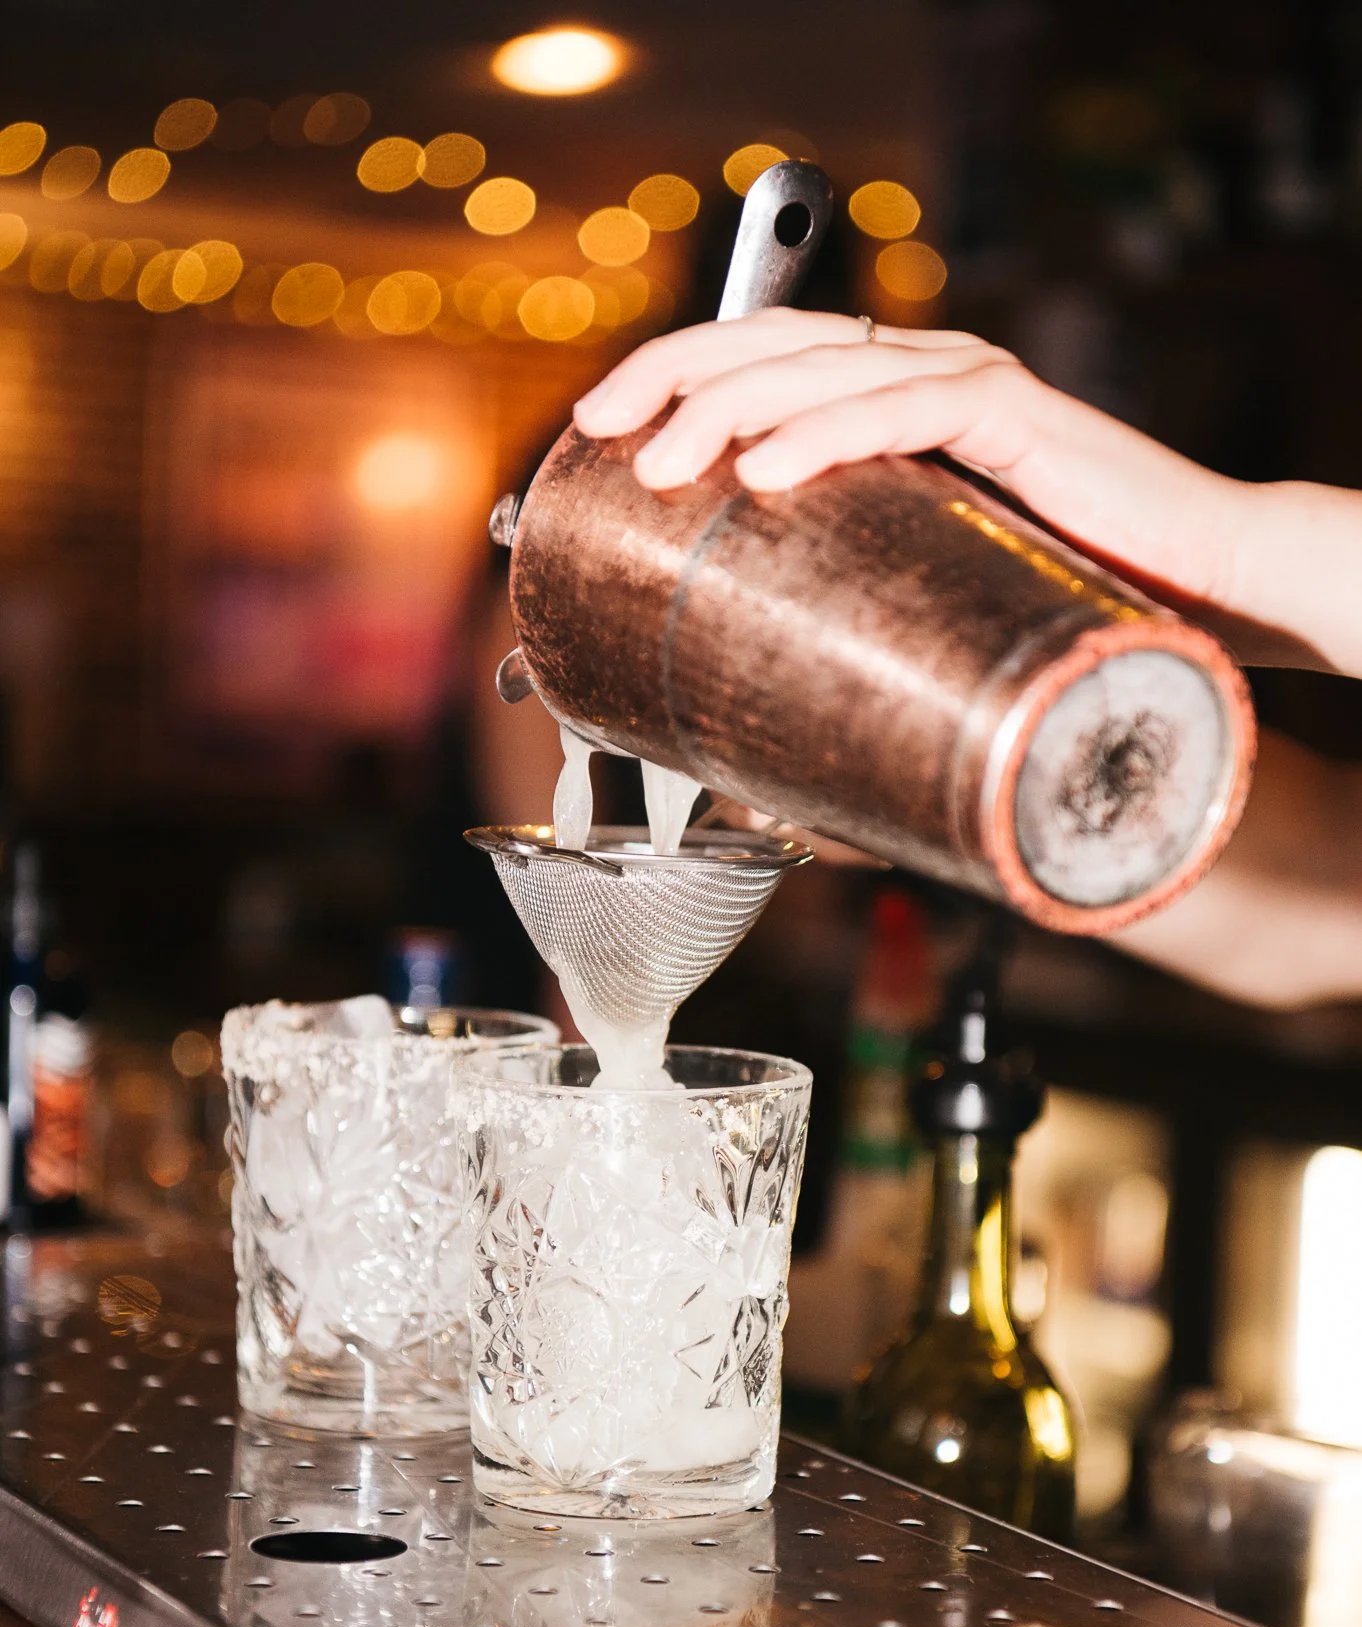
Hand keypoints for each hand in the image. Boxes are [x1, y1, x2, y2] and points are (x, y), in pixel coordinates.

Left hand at [575, 309, 1361, 676]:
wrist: (1191, 593)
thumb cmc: (1056, 611)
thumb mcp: (918, 622)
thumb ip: (846, 658)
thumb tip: (748, 788)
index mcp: (882, 405)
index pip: (754, 359)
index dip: (665, 376)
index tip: (592, 433)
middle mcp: (915, 374)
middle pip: (767, 344)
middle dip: (670, 381)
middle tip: (603, 439)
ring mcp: (963, 382)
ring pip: (819, 366)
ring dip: (727, 409)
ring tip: (664, 465)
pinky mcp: (1013, 414)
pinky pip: (906, 407)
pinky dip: (827, 432)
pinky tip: (765, 469)